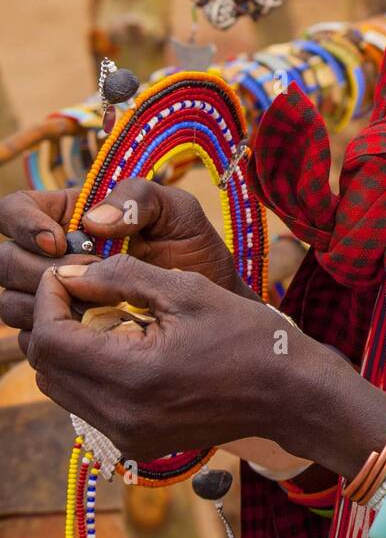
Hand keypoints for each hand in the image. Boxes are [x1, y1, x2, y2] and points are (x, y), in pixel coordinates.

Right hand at [0, 181, 250, 345]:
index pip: (13, 210)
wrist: (212, 306)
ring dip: (43, 306)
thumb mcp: (177, 211)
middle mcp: (51, 256)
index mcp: (69, 215)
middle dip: (35, 270)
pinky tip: (91, 333)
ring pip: (11, 303)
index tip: (58, 242)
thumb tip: (90, 220)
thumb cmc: (194, 251)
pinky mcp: (62, 334)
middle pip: (5, 260)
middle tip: (83, 279)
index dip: (24, 224)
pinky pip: (32, 340)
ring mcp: (52, 298)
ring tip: (93, 307)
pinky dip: (54, 337)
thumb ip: (139, 197)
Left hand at [28, 256, 385, 475]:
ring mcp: (128, 436)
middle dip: (55, 322)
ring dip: (70, 348)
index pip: (50, 339)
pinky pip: (88, 404)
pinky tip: (125, 345)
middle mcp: (121, 417)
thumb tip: (69, 272)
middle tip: (85, 289)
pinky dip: (91, 371)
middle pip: (47, 367)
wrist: (289, 393)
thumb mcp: (185, 289)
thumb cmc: (246, 334)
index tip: (68, 272)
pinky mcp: (137, 443)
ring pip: (61, 388)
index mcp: (132, 376)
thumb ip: (120, 276)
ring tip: (107, 316)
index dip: (49, 298)